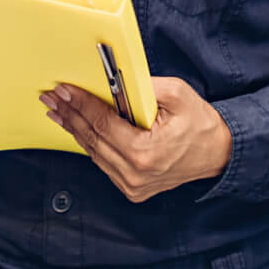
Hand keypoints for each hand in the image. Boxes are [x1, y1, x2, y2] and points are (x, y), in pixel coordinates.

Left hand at [40, 76, 232, 201]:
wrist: (218, 154)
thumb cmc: (199, 123)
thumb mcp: (177, 94)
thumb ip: (144, 86)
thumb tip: (113, 79)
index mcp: (144, 152)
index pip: (101, 124)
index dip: (80, 104)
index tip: (63, 89)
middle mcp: (135, 173)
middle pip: (92, 138)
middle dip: (69, 114)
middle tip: (50, 97)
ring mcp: (133, 185)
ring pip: (94, 152)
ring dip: (74, 128)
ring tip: (56, 110)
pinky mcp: (133, 189)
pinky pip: (103, 162)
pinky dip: (89, 143)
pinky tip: (76, 127)